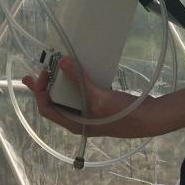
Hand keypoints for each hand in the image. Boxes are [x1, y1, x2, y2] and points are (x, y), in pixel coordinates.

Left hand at [21, 57, 165, 138]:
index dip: (40, 92)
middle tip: (38, 71)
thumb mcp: (96, 97)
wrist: (146, 118)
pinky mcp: (98, 104)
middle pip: (54, 102)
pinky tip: (78, 70)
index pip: (46, 108)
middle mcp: (77, 119)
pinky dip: (76, 81)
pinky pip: (81, 92)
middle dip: (45, 87)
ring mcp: (88, 112)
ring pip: (67, 97)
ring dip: (60, 83)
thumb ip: (78, 80)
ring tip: (54, 68)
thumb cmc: (119, 114)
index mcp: (72, 122)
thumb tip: (61, 62)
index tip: (44, 73)